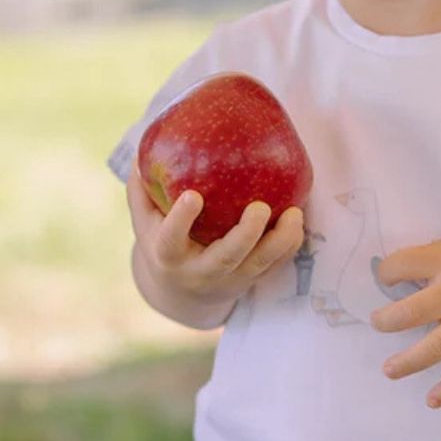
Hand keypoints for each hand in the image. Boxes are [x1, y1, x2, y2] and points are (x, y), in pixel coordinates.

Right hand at [126, 164, 305, 306]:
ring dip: (280, 241)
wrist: (181, 293)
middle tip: (260, 206)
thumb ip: (142, 189)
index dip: (181, 219)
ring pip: (259, 265)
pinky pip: (276, 266)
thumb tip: (142, 147)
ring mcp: (230, 279)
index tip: (193, 195)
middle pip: (226, 257)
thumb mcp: (145, 222)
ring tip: (295, 214)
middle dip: (246, 234)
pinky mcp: (252, 281)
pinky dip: (290, 246)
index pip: (171, 240)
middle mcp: (201, 272)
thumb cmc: (162, 243)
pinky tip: (298, 221)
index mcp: (169, 255)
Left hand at [370, 231, 440, 408]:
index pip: (401, 265)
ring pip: (434, 347)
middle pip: (411, 312)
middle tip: (378, 323)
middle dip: (386, 321)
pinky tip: (431, 401)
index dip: (386, 272)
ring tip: (389, 370)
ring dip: (407, 361)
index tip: (387, 280)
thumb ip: (435, 254)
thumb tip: (404, 271)